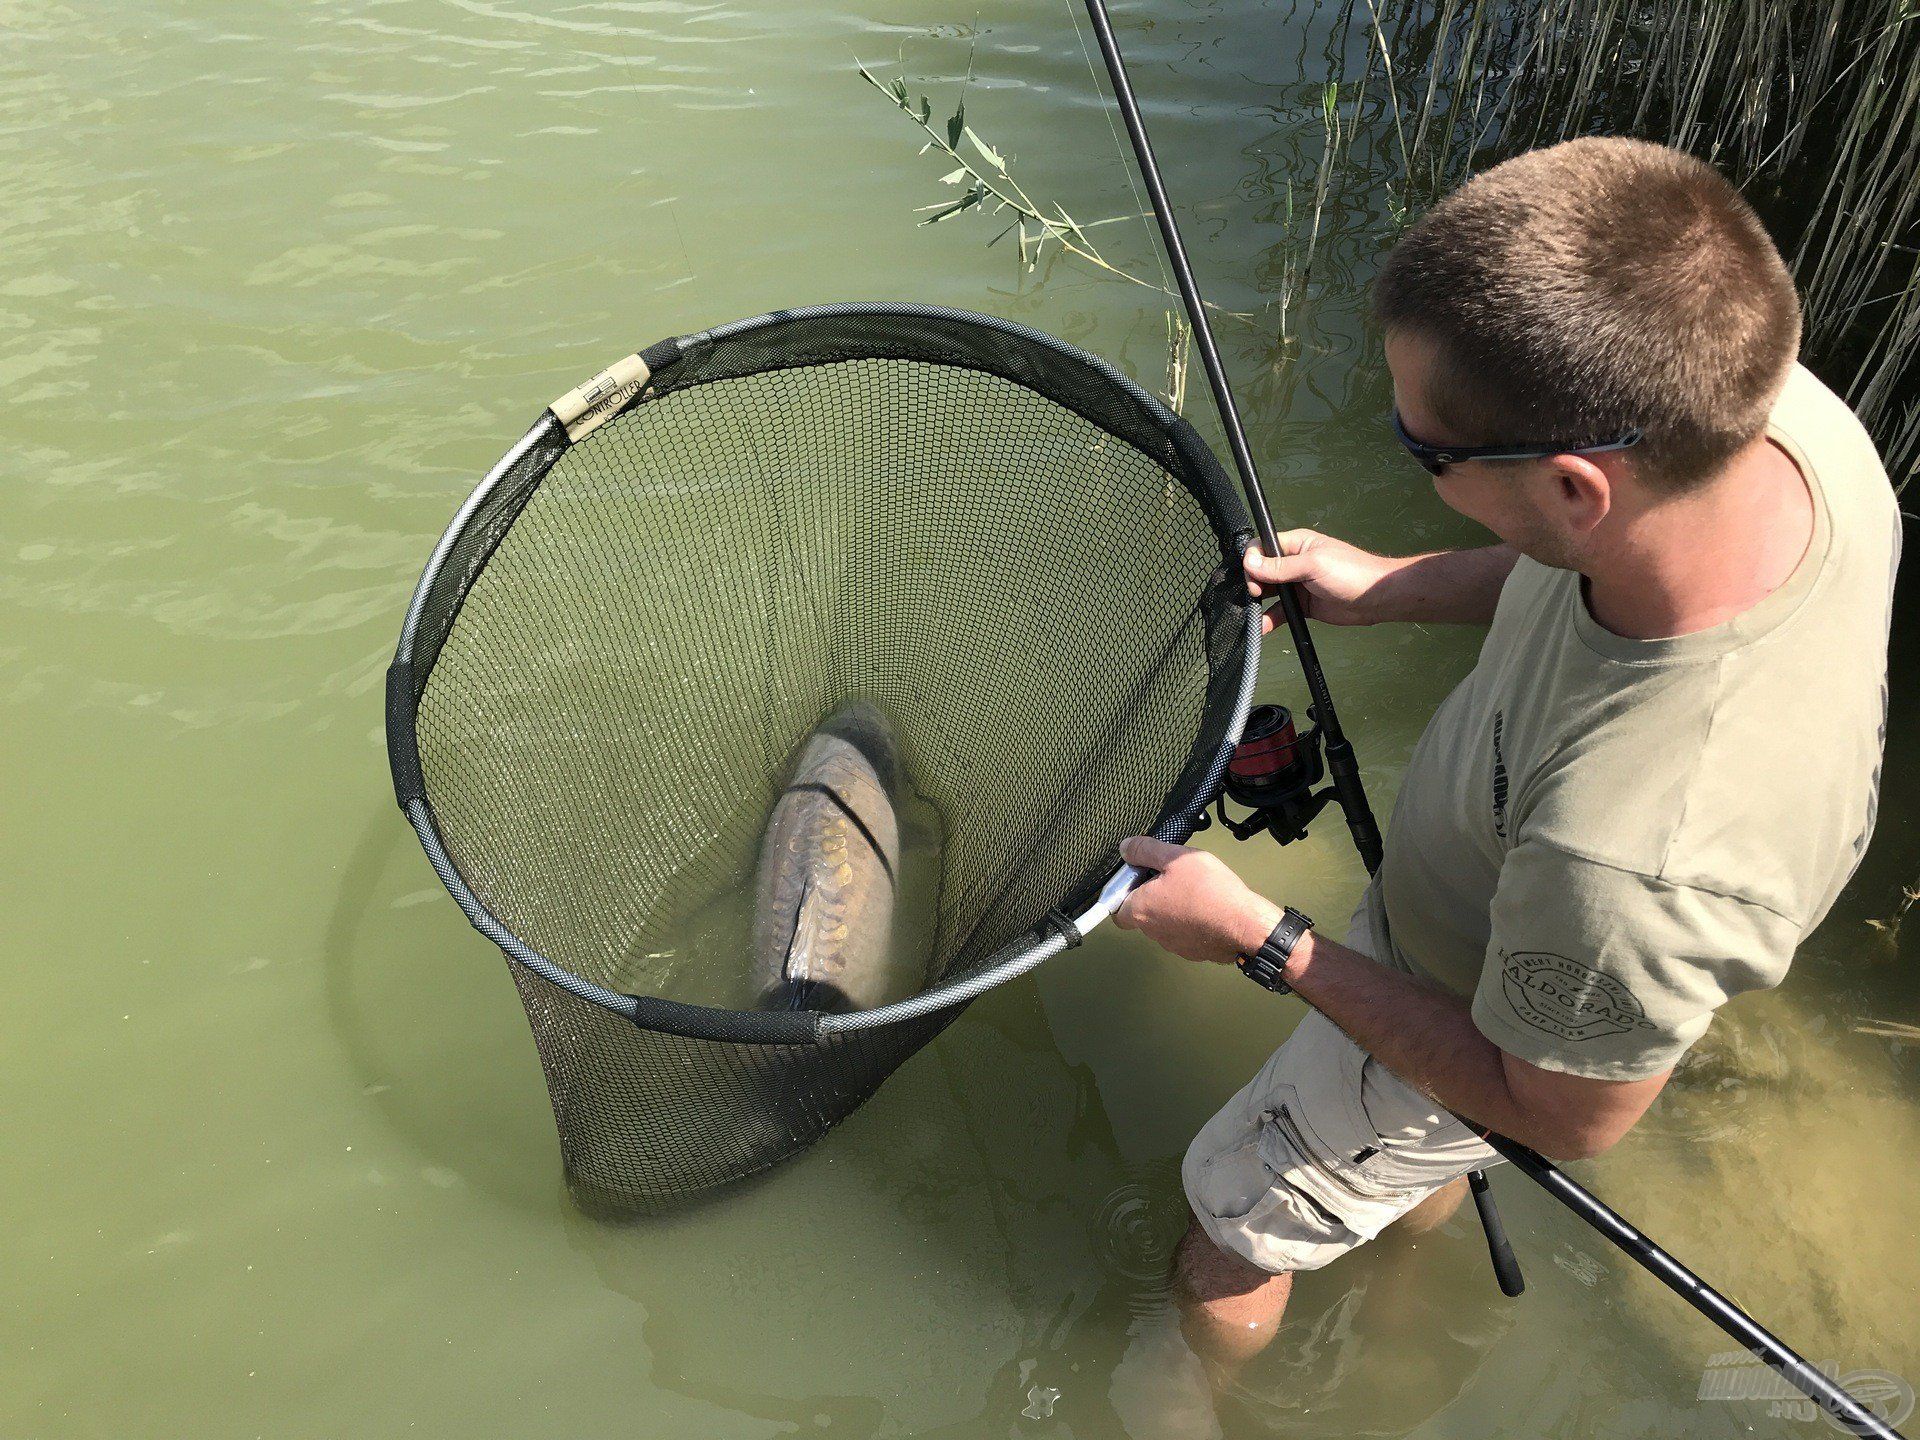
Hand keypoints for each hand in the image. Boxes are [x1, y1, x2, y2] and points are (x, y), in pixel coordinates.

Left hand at [1114, 837, 1282, 966]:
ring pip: (1164, 923)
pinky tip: (1206, 906)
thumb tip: (1126, 848)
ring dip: (1172, 907)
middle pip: (1141, 912)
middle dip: (1151, 894)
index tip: (1138, 875)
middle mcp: (1153, 931)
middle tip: (1171, 876)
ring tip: (1193, 889)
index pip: (1115, 907)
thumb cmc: (1210, 891)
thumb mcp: (1176, 857)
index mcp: (1141, 909)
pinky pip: (1184, 933)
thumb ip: (1146, 850)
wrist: (1244, 925)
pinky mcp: (1194, 951)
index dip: (1123, 890)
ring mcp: (1174, 944)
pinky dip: (1190, 920)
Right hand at [1245, 530, 1394, 627]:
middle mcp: (1293, 563)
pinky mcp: (1302, 605)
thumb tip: (1251, 563)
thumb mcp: (1313, 565)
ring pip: (1268, 593)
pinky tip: (1263, 627)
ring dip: (1258, 603)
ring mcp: (1297, 585)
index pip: (1262, 547)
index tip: (1253, 577)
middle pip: (1261, 570)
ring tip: (1253, 614)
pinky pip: (1280, 611)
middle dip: (1253, 583)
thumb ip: (1281, 566)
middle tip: (1256, 594)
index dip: (1252, 560)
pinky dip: (1269, 619)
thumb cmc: (1352, 572)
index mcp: (1296, 544)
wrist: (1376, 599)